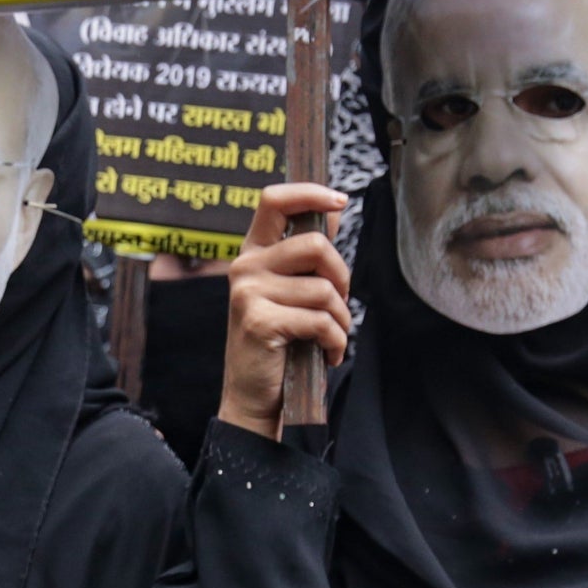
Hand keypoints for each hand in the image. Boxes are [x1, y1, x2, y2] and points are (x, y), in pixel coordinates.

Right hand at [221, 184, 350, 441]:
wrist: (253, 394)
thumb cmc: (278, 340)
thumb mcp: (291, 290)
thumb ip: (307, 253)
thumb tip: (333, 208)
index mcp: (253, 252)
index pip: (274, 200)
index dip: (309, 193)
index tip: (339, 200)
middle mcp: (245, 267)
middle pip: (315, 245)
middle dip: (342, 276)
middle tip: (340, 303)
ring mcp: (248, 294)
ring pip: (324, 289)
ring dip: (340, 319)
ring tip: (330, 336)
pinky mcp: (259, 322)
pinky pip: (320, 321)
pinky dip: (336, 342)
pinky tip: (328, 353)